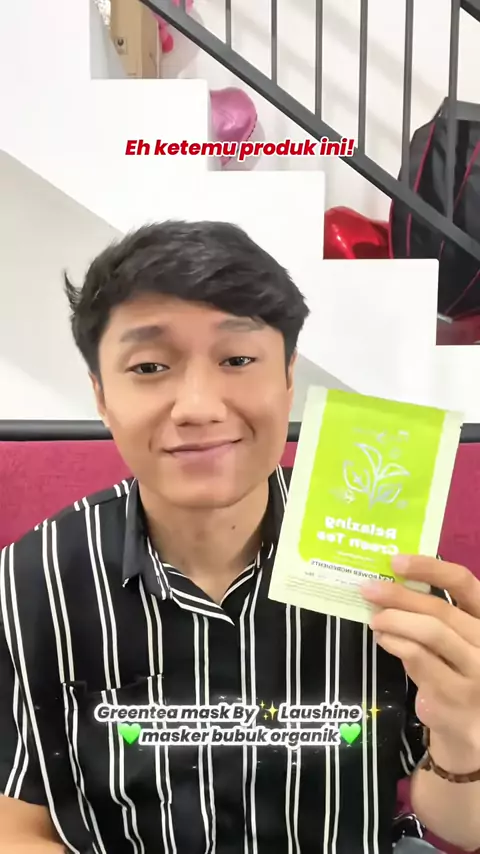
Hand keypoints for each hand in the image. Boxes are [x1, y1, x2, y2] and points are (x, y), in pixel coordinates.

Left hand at [361, 555, 479, 754]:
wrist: (471, 728)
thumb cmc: (459, 672)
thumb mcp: (457, 639)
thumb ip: (437, 614)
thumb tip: (390, 585)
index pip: (464, 583)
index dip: (430, 568)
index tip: (396, 562)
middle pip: (440, 609)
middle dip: (399, 596)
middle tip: (369, 589)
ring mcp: (476, 671)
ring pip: (430, 633)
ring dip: (395, 621)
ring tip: (375, 618)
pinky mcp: (456, 696)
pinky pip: (419, 661)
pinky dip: (396, 645)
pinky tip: (383, 640)